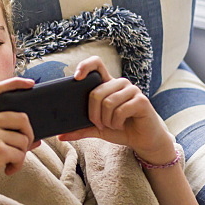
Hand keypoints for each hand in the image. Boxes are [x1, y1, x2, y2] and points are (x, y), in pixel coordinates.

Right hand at [0, 78, 41, 197]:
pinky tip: (7, 170)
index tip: (31, 84)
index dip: (16, 83)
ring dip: (21, 155)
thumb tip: (36, 139)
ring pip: (23, 140)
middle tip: (23, 148)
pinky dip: (17, 165)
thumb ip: (6, 134)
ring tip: (9, 163)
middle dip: (29, 134)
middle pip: (22, 118)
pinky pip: (21, 154)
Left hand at [56, 57, 176, 162]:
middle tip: (100, 125)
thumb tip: (60, 135)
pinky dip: (117, 123)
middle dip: (94, 114)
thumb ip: (81, 129)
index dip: (85, 66)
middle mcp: (120, 83)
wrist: (143, 140)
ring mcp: (132, 90)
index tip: (76, 77)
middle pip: (96, 92)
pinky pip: (121, 110)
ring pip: (108, 102)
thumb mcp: (98, 129)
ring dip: (106, 120)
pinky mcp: (142, 100)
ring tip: (112, 125)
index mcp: (108, 84)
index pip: (97, 64)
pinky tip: (121, 125)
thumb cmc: (121, 130)